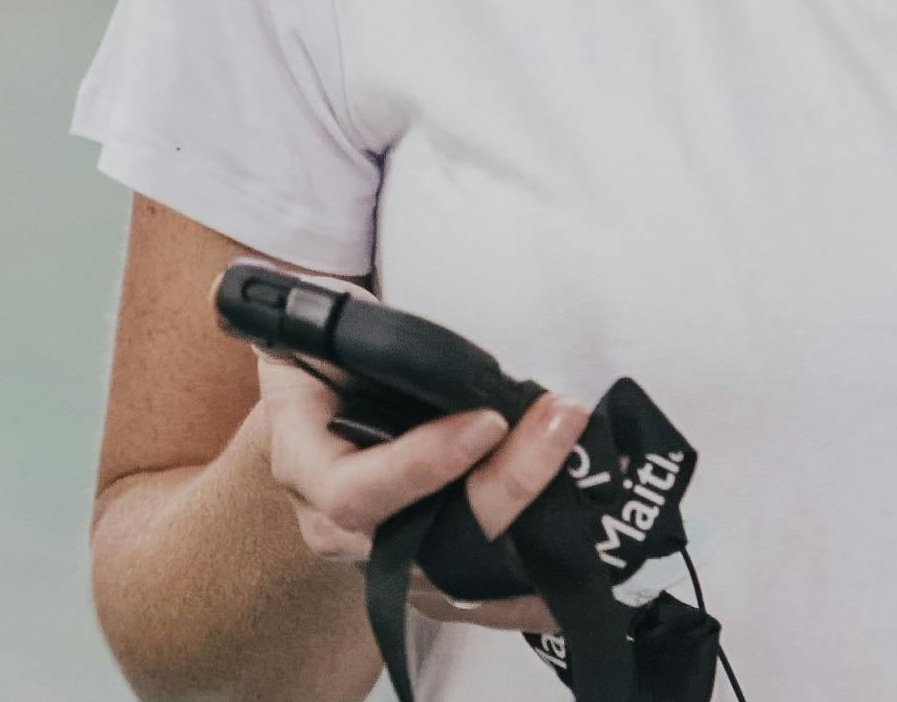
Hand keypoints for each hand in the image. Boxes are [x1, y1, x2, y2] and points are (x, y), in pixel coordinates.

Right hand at [254, 345, 584, 633]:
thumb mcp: (316, 329)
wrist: (319, 413)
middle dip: (508, 487)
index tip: (489, 420)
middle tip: (561, 422)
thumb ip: (334, 320)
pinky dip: (538, 578)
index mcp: (304, 467)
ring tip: (592, 473)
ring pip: (467, 574)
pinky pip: (485, 593)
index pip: (357, 493)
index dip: (424, 466)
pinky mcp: (430, 573)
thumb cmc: (323, 361)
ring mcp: (387, 561)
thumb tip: (345, 304)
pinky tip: (590, 543)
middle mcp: (341, 531)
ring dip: (536, 528)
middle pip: (429, 542)